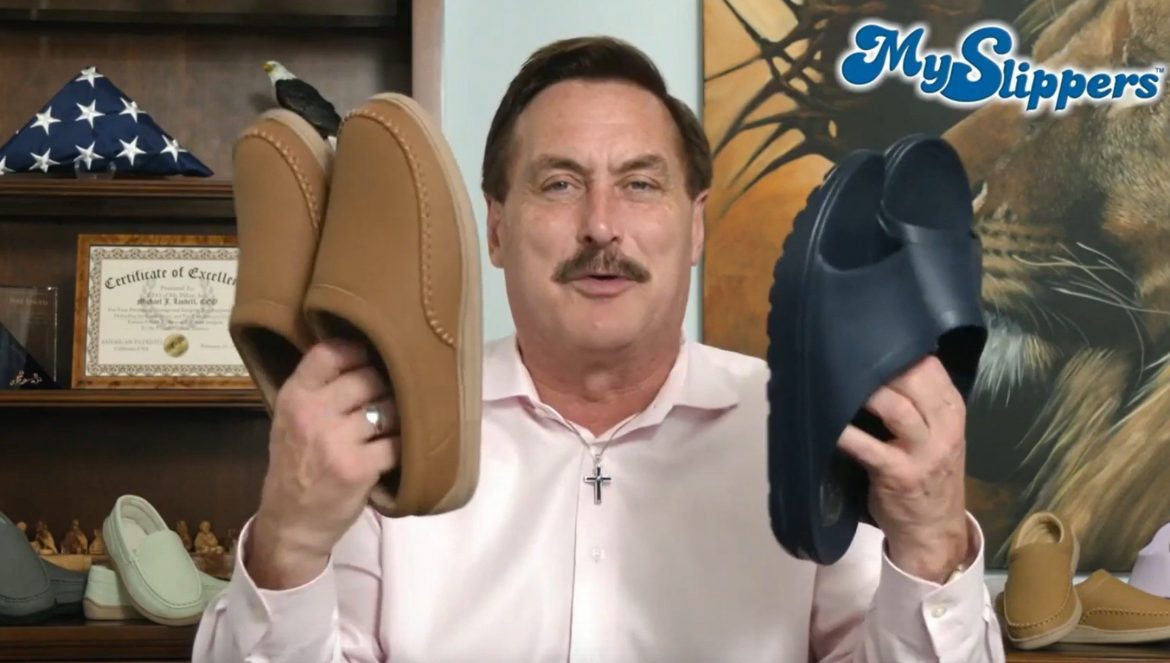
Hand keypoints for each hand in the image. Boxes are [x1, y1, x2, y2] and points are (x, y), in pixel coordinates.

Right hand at [246, 339, 398, 589]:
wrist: (291, 524)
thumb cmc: (295, 467)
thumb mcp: (291, 421)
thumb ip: (318, 390)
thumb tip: (367, 355)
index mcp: (294, 397)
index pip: (329, 352)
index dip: (357, 350)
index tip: (371, 359)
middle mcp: (312, 414)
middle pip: (367, 377)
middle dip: (385, 387)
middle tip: (388, 400)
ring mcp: (336, 441)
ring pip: (388, 409)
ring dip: (397, 417)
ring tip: (391, 427)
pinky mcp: (359, 468)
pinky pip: (397, 443)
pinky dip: (403, 447)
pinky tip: (398, 451)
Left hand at [836, 355, 971, 582]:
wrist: (933, 529)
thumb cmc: (927, 474)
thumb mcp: (937, 434)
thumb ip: (918, 401)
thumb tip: (876, 361)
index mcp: (951, 411)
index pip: (931, 367)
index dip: (900, 348)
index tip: (868, 336)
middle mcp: (944, 428)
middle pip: (914, 381)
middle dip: (879, 364)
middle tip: (845, 352)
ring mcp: (924, 453)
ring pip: (896, 408)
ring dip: (864, 392)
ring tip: (835, 378)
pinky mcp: (899, 475)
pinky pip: (868, 448)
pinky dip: (844, 433)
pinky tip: (827, 423)